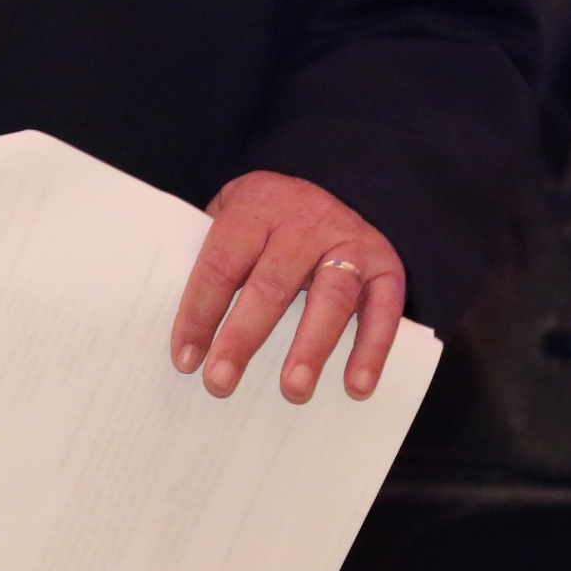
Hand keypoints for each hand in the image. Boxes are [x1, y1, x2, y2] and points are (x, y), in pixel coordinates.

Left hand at [169, 172, 406, 402]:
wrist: (341, 181)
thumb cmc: (270, 219)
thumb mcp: (235, 214)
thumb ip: (215, 257)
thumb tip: (188, 334)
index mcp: (258, 205)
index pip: (222, 263)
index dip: (199, 313)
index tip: (185, 359)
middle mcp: (306, 220)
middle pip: (272, 283)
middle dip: (243, 337)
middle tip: (220, 382)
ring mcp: (350, 241)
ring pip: (332, 296)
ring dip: (311, 347)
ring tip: (293, 390)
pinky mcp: (386, 265)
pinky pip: (384, 309)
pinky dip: (372, 349)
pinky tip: (356, 387)